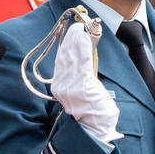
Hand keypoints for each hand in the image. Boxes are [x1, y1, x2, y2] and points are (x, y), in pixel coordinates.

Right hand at [51, 23, 121, 144]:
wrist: (95, 127)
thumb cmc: (92, 109)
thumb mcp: (82, 90)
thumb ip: (80, 75)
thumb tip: (83, 55)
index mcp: (59, 86)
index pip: (61, 61)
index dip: (66, 45)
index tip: (71, 33)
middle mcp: (61, 85)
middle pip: (65, 57)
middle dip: (70, 39)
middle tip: (76, 26)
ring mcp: (70, 86)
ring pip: (72, 57)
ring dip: (77, 41)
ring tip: (81, 29)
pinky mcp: (81, 86)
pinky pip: (82, 63)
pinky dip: (83, 49)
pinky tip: (85, 39)